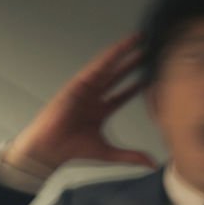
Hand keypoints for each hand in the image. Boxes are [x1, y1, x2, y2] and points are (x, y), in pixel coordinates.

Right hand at [6, 32, 157, 170]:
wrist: (51, 149)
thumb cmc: (73, 150)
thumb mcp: (109, 152)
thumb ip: (131, 155)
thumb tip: (151, 164)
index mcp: (100, 111)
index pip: (122, 94)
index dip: (136, 85)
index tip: (150, 76)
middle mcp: (93, 97)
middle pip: (116, 76)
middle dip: (131, 63)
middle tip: (147, 49)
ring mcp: (85, 90)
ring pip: (107, 68)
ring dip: (120, 53)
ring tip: (135, 40)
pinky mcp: (76, 85)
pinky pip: (93, 69)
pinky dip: (105, 59)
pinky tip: (116, 50)